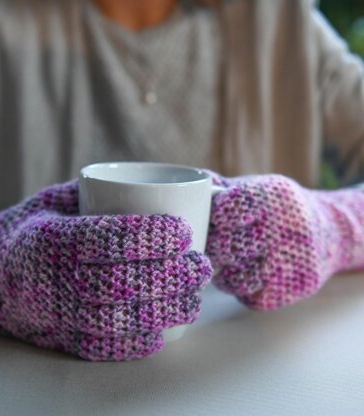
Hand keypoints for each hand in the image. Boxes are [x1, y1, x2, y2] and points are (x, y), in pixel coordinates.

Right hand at [0, 180, 211, 359]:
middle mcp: (48, 278)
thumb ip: (96, 194)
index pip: (105, 237)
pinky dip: (134, 344)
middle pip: (117, 282)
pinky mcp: (58, 338)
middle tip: (201, 266)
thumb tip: (153, 189)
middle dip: (168, 275)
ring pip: (113, 320)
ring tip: (194, 300)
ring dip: (162, 312)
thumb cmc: (29, 230)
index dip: (149, 234)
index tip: (184, 229)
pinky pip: (99, 347)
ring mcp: (52, 314)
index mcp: (48, 238)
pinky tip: (162, 331)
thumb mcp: (54, 201)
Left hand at [206, 173, 363, 309]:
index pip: (228, 210)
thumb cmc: (279, 209)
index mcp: (272, 197)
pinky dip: (242, 289)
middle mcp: (283, 229)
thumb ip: (222, 188)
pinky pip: (248, 296)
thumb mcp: (257, 188)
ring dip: (224, 273)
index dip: (213, 217)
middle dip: (213, 248)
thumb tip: (182, 189)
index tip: (214, 219)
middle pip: (224, 248)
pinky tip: (249, 275)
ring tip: (230, 262)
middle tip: (214, 245)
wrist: (329, 233)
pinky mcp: (291, 289)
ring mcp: (289, 263)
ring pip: (233, 279)